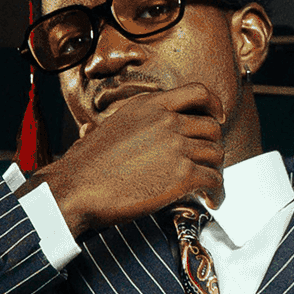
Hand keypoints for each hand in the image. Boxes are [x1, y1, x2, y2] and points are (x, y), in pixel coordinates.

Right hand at [37, 84, 223, 236]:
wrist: (76, 189)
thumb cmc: (83, 166)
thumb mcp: (105, 127)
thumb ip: (124, 125)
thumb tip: (107, 132)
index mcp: (149, 105)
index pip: (197, 92)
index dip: (214, 105)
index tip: (217, 117)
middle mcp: (166, 120)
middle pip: (211, 128)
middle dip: (214, 146)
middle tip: (208, 163)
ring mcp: (176, 146)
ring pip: (216, 155)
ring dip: (215, 172)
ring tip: (208, 187)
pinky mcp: (182, 174)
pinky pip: (214, 181)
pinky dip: (217, 193)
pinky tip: (210, 201)